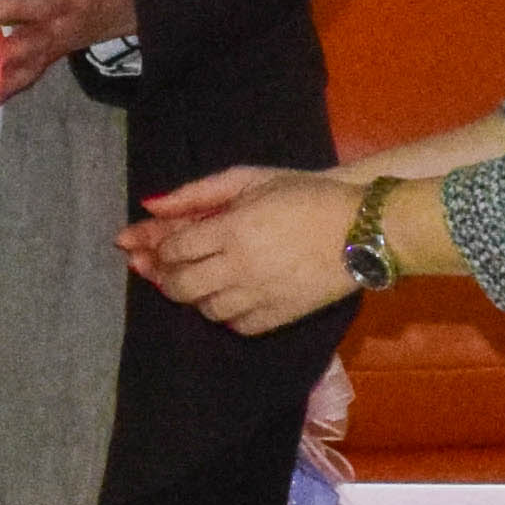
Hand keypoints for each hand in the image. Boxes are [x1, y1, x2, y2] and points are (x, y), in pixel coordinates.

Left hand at [125, 165, 356, 336]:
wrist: (363, 229)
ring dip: (194, 295)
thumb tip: (148, 206)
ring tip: (199, 278)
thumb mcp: (251, 179)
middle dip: (163, 276)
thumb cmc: (307, 195)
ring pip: (205, 309)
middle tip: (160, 267)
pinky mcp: (277, 317)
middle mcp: (239, 267)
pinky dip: (225, 313)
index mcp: (232, 228)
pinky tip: (228, 297)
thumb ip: (197, 193)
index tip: (142, 243)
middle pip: (180, 285)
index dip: (153, 247)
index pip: (174, 248)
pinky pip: (235, 325)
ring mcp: (258, 296)